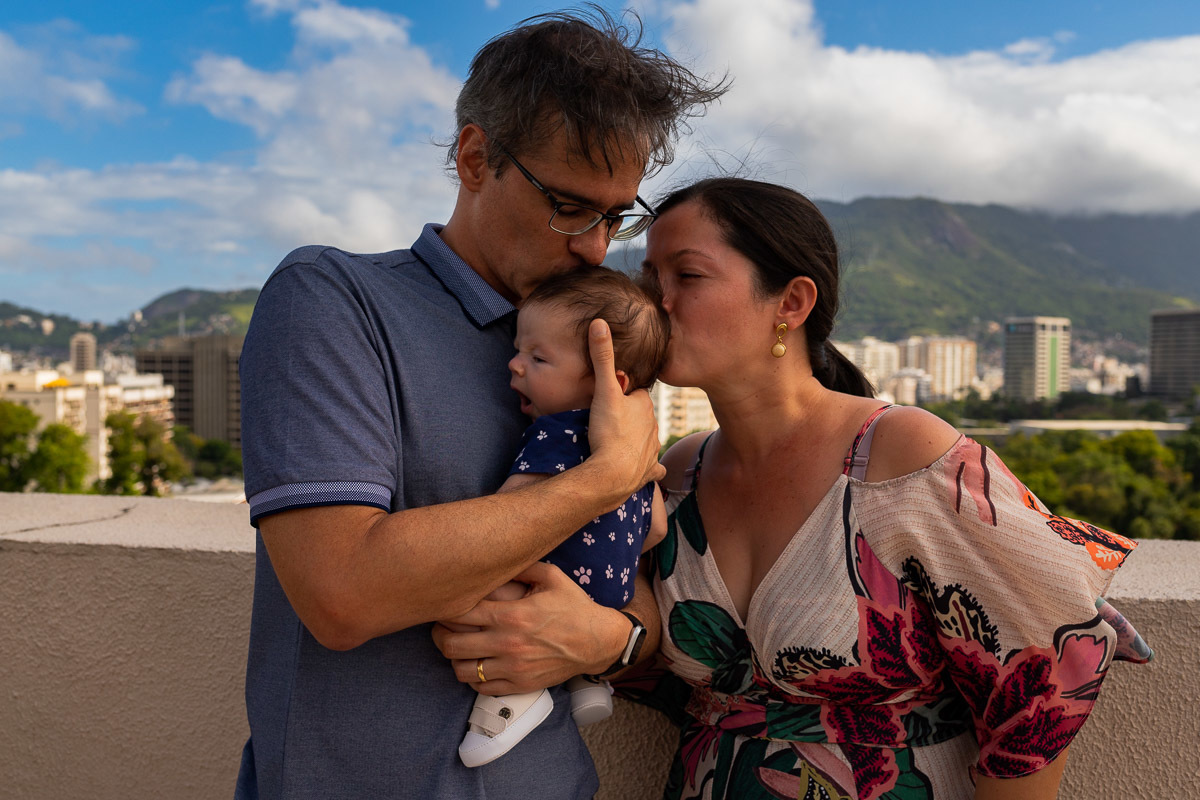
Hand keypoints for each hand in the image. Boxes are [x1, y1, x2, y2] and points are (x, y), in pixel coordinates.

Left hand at [431, 561, 628, 695]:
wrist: (598, 641)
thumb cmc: (574, 607)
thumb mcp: (552, 577)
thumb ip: (522, 566)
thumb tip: (497, 556)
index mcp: (512, 615)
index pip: (460, 614)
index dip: (445, 610)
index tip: (445, 606)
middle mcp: (508, 644)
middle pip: (452, 645)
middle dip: (440, 635)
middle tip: (442, 628)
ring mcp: (512, 668)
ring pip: (462, 670)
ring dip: (455, 658)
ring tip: (458, 647)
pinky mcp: (519, 685)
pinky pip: (481, 688)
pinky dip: (472, 677)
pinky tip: (477, 664)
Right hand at [586, 318, 664, 498]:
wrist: (612, 473)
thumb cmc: (609, 431)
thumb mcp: (603, 390)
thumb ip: (601, 357)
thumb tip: (599, 322)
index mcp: (644, 405)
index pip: (636, 392)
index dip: (623, 392)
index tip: (611, 395)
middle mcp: (653, 425)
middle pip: (641, 415)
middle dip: (629, 415)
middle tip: (609, 417)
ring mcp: (652, 449)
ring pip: (648, 439)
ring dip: (637, 438)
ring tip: (620, 441)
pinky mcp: (648, 471)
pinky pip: (654, 468)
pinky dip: (651, 468)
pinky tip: (649, 469)